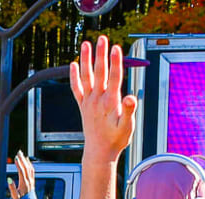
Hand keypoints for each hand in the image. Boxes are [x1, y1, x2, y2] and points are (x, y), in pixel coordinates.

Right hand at [8, 151, 34, 198]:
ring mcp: (31, 181)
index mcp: (24, 184)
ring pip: (30, 169)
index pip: (21, 172)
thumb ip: (11, 188)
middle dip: (22, 159)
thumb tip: (8, 179)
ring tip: (22, 154)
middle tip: (18, 152)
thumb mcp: (14, 197)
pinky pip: (32, 171)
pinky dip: (30, 165)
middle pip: (26, 168)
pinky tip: (27, 161)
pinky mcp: (32, 182)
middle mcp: (29, 182)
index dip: (19, 165)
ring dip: (26, 161)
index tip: (15, 158)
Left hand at [70, 36, 137, 161]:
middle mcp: (98, 100)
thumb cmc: (115, 141)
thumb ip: (129, 111)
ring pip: (86, 77)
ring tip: (86, 43)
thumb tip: (130, 97)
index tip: (116, 47)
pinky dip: (74, 77)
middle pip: (100, 72)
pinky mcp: (83, 106)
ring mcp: (88, 102)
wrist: (99, 153)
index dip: (116, 62)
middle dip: (101, 55)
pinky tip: (74, 64)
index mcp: (111, 103)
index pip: (114, 78)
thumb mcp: (127, 127)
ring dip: (86, 59)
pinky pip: (76, 89)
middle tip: (102, 38)